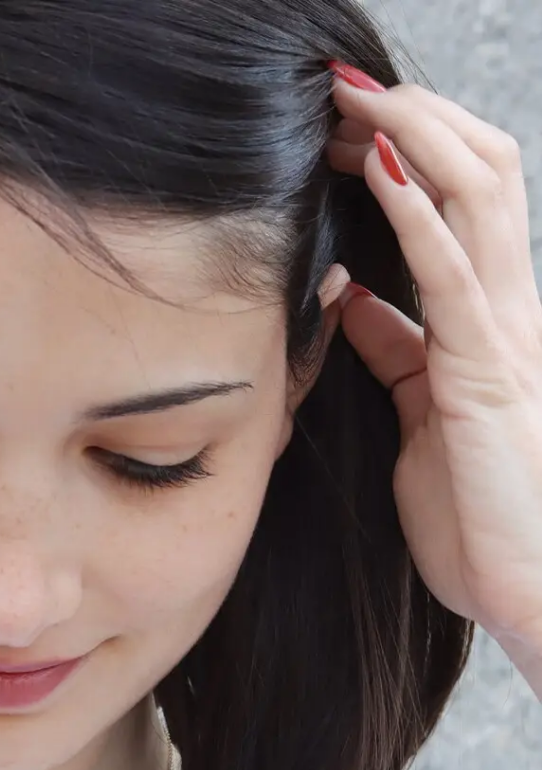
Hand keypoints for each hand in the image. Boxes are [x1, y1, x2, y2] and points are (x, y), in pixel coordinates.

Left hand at [326, 62, 541, 657]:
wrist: (525, 587)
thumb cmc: (476, 511)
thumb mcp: (420, 412)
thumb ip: (394, 350)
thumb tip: (354, 297)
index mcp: (488, 320)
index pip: (461, 203)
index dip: (409, 151)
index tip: (339, 126)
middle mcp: (508, 310)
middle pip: (476, 174)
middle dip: (408, 119)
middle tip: (337, 91)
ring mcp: (505, 333)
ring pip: (476, 197)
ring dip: (410, 136)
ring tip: (349, 100)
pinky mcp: (486, 371)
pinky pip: (452, 271)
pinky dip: (415, 210)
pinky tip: (378, 165)